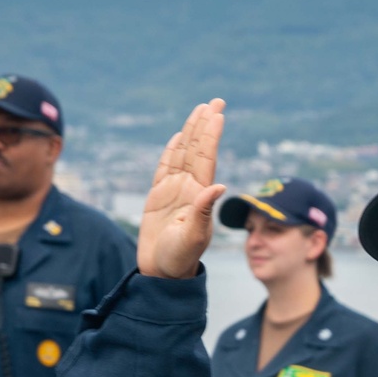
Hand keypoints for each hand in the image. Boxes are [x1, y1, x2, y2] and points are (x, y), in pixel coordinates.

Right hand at [138, 99, 226, 279]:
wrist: (163, 275)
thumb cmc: (180, 260)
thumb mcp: (194, 237)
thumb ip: (204, 211)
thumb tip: (220, 185)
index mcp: (199, 196)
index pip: (206, 159)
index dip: (211, 135)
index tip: (218, 113)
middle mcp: (189, 190)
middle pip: (197, 150)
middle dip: (205, 125)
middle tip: (216, 101)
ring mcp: (173, 192)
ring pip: (182, 154)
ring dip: (192, 132)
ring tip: (201, 110)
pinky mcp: (157, 197)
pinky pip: (164, 168)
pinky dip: (171, 151)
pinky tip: (178, 137)